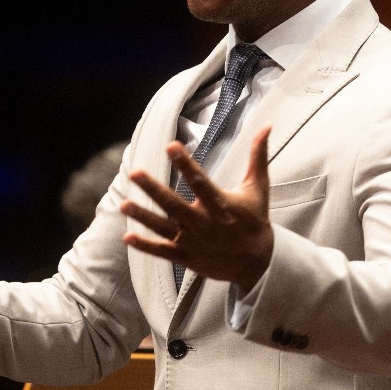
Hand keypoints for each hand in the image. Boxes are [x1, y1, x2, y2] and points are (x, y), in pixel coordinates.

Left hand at [121, 125, 274, 293]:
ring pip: (164, 228)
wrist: (258, 263)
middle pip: (174, 205)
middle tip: (135, 173)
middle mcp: (204, 223)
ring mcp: (194, 242)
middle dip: (154, 189)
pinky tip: (128, 237)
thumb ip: (258, 156)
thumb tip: (267, 126)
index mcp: (221, 205)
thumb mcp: (258, 187)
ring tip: (123, 204)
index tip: (171, 146)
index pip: (200, 182)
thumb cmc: (255, 220)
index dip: (185, 164)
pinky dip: (146, 246)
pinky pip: (163, 252)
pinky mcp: (187, 257)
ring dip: (143, 216)